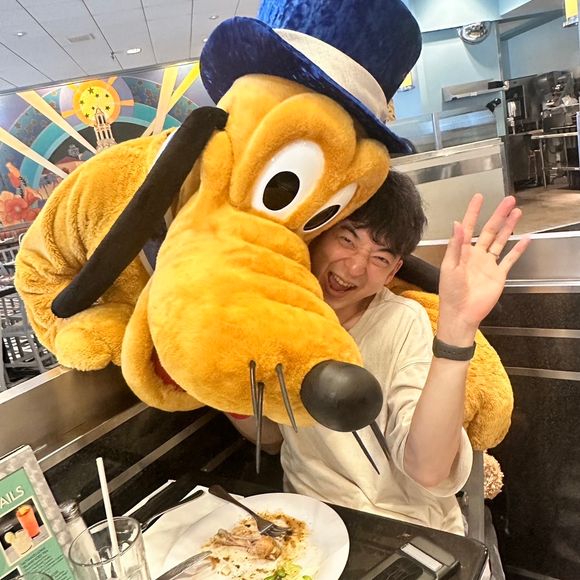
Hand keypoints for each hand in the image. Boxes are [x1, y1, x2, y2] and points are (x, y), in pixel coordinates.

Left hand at [437, 194, 529, 343]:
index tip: (478, 198)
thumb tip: (457, 224)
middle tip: (508, 200)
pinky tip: (526, 239)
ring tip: (517, 212)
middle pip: (490, 230)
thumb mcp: (450, 267)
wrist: (461, 313)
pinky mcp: (498, 275)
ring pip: (501, 241)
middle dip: (498, 215)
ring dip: (509, 227)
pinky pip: (510, 259)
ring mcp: (488, 264)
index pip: (468, 227)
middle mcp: (476, 255)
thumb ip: (456, 245)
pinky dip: (518, 250)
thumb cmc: (450, 292)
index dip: (473, 212)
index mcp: (462, 252)